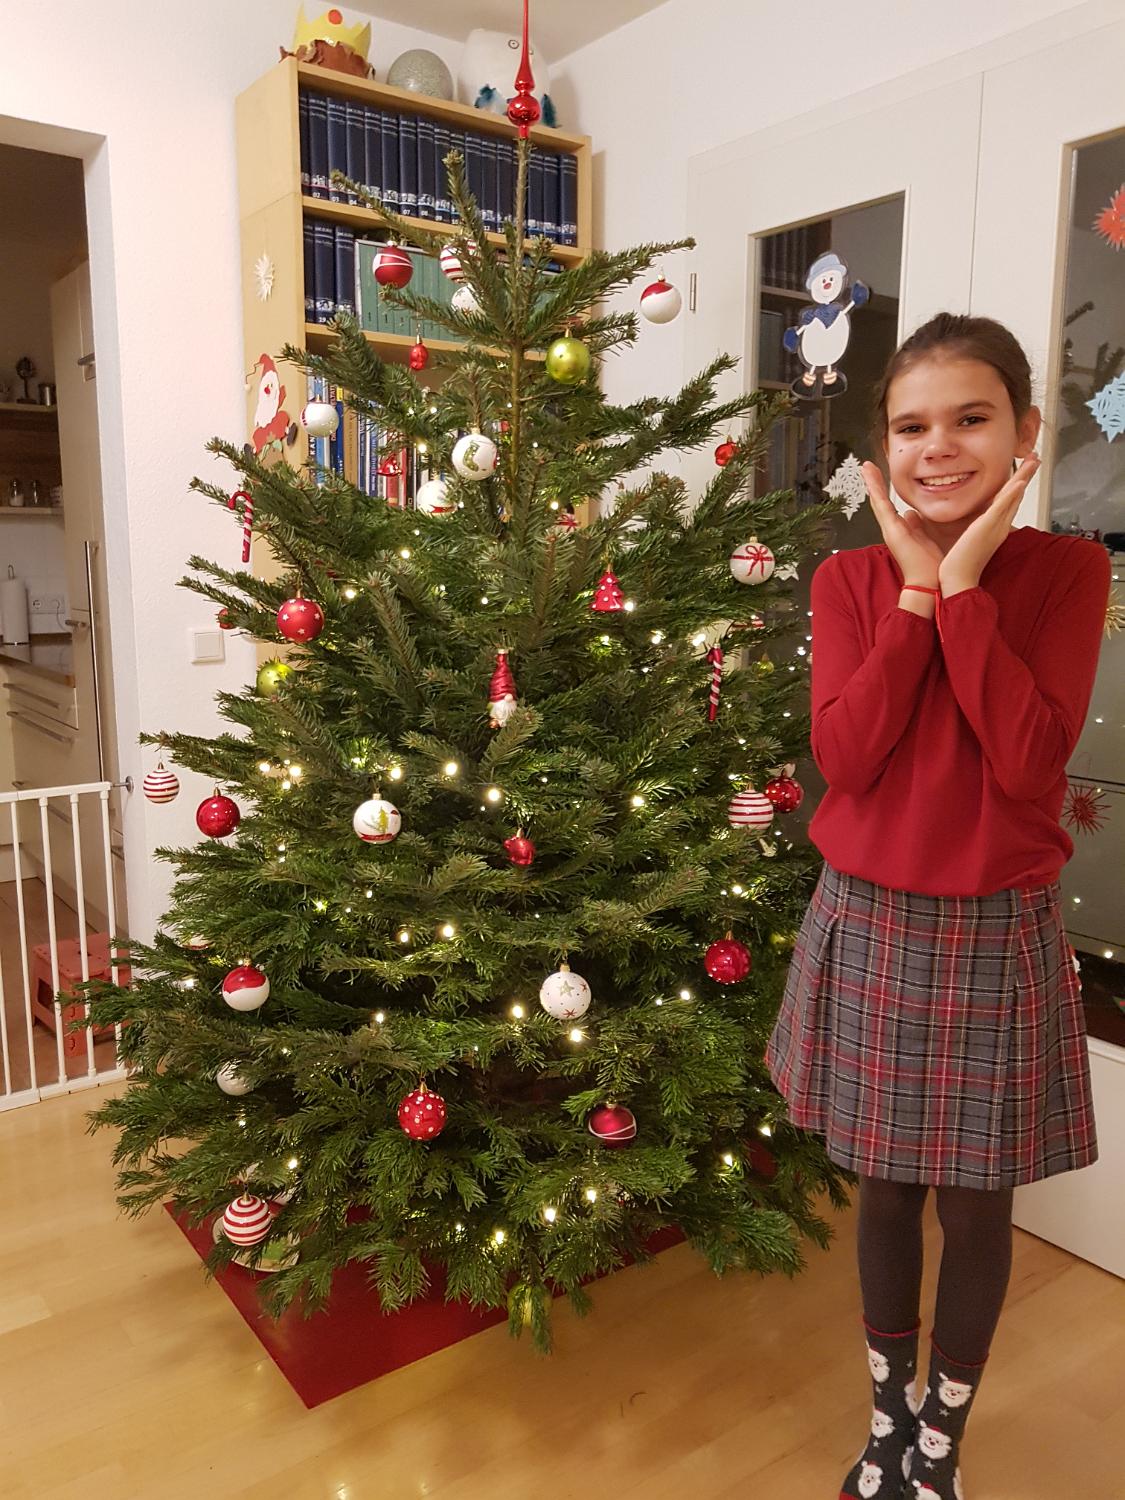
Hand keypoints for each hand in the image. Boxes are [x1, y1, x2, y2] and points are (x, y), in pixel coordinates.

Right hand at [861, 461, 943, 584]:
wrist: (928, 583)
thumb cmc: (930, 566)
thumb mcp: (925, 539)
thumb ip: (918, 526)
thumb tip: (912, 514)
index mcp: (900, 530)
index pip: (889, 506)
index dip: (884, 491)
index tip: (880, 477)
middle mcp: (892, 528)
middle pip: (879, 501)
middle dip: (874, 483)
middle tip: (867, 467)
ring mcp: (889, 529)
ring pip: (878, 500)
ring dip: (871, 482)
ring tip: (866, 466)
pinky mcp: (891, 529)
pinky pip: (881, 504)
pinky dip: (875, 489)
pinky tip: (870, 475)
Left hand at [938, 455, 1040, 592]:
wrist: (955, 582)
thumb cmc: (953, 567)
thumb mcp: (951, 539)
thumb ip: (946, 525)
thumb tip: (926, 515)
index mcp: (990, 528)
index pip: (1005, 501)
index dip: (1014, 485)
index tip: (1019, 471)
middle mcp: (997, 526)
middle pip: (1015, 496)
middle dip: (1026, 476)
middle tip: (1035, 459)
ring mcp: (994, 527)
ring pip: (1013, 497)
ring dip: (1024, 477)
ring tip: (1034, 461)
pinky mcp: (987, 529)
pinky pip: (1001, 508)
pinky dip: (1011, 494)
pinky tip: (1018, 482)